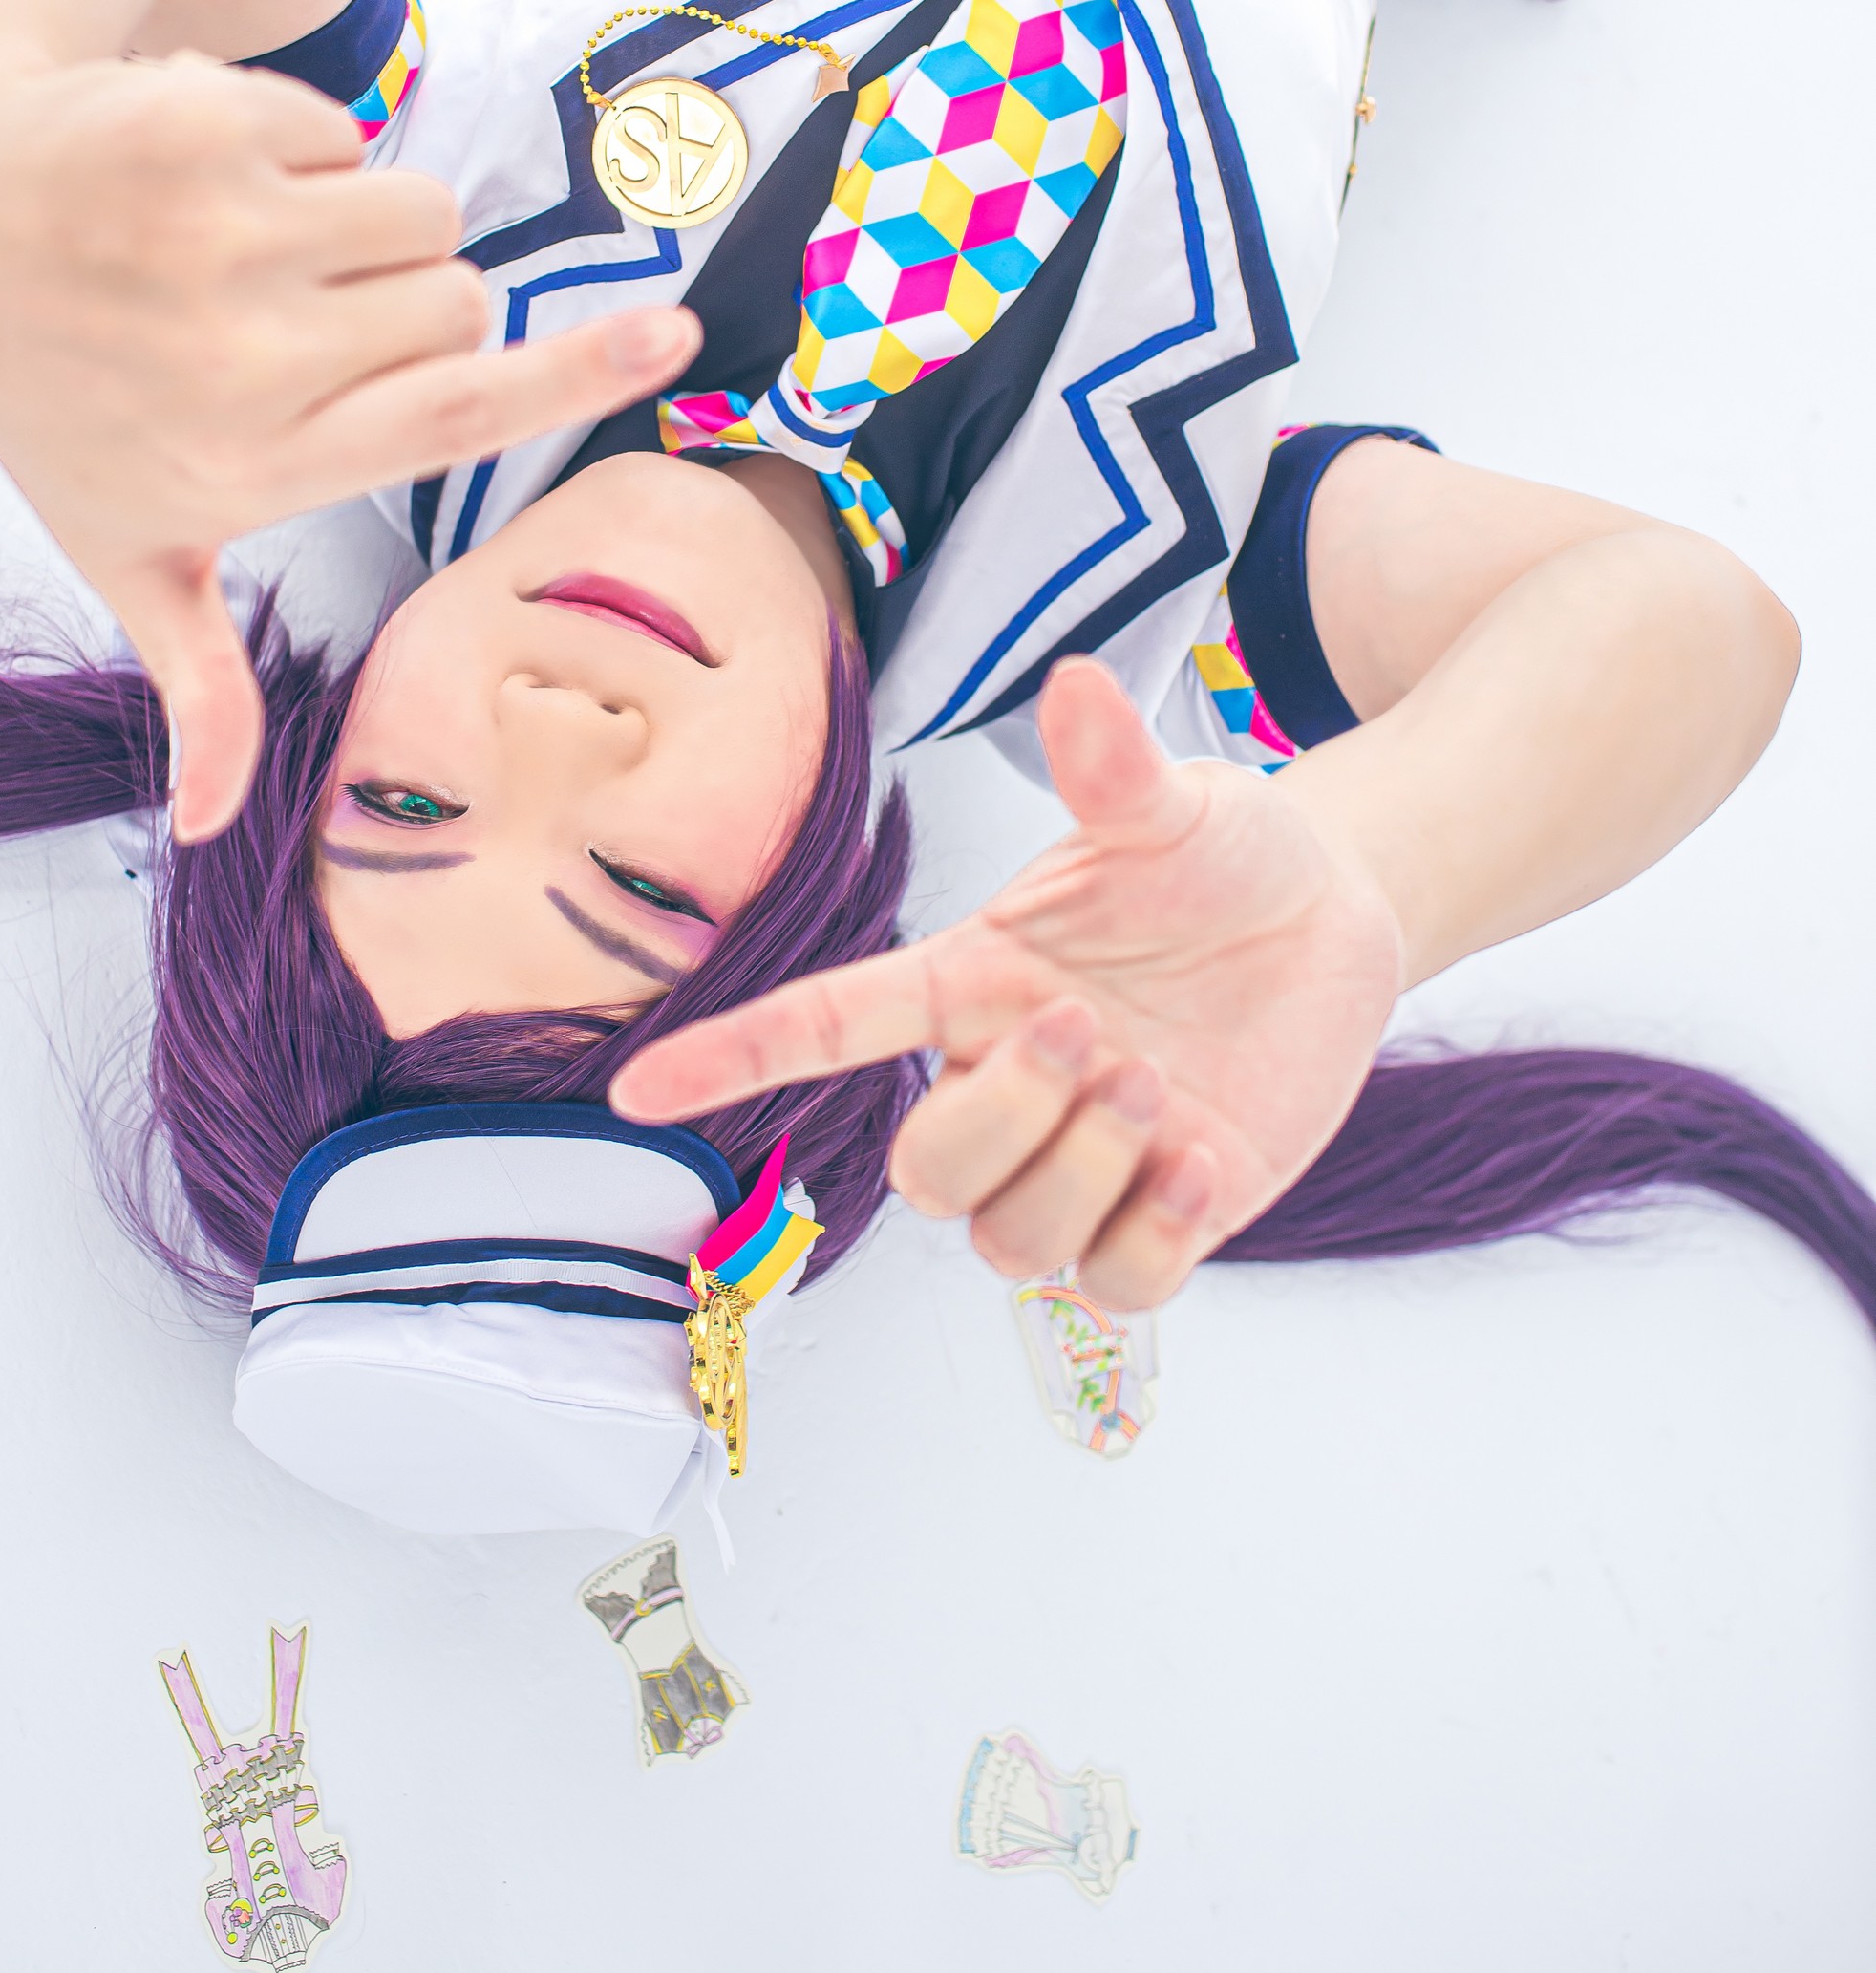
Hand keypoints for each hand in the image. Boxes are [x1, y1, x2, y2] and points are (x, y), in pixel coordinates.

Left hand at [0, 50, 697, 838]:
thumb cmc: (58, 395)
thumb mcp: (123, 545)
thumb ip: (197, 675)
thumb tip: (212, 829)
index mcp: (255, 462)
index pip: (452, 418)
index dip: (576, 373)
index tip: (672, 333)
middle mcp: (243, 359)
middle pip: (456, 300)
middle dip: (405, 300)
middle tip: (287, 314)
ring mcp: (217, 235)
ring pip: (418, 208)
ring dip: (363, 217)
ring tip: (248, 246)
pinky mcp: (199, 128)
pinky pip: (343, 129)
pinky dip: (295, 140)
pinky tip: (201, 180)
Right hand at [611, 658, 1406, 1305]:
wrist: (1329, 916)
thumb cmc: (1220, 855)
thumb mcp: (1173, 805)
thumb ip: (1112, 767)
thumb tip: (1076, 683)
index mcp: (972, 981)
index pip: (828, 1026)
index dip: (734, 1057)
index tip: (642, 1089)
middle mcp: (1007, 1083)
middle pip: (927, 1174)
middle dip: (999, 1119)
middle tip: (1097, 1037)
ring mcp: (1083, 1160)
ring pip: (1008, 1247)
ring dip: (1080, 1174)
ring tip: (1161, 1089)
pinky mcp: (1164, 1218)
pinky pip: (1113, 1290)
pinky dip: (1151, 1242)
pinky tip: (1202, 1162)